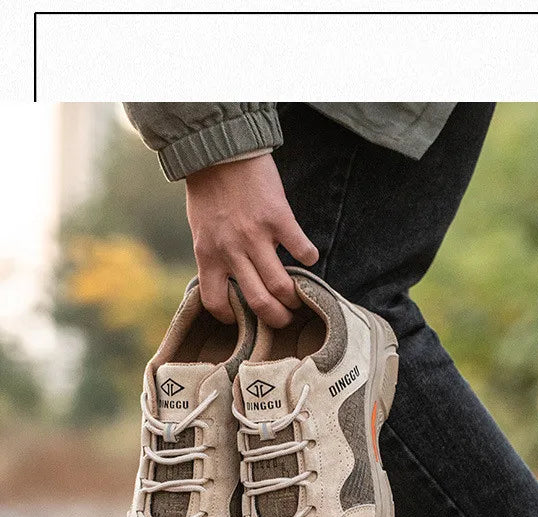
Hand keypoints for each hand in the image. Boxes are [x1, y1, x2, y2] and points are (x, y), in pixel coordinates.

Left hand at [185, 153, 318, 326]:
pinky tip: (309, 255)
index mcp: (208, 255)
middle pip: (258, 302)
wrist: (220, 151)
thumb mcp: (202, 230)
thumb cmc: (209, 190)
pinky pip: (302, 250)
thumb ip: (217, 255)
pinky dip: (309, 257)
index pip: (215, 302)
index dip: (231, 318)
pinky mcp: (278, 218)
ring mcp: (256, 236)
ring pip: (281, 285)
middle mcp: (231, 251)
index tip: (242, 318)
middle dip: (276, 318)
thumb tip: (235, 278)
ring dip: (295, 297)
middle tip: (285, 319)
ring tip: (299, 297)